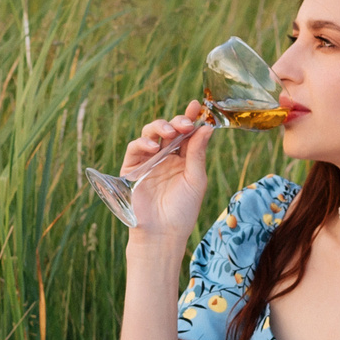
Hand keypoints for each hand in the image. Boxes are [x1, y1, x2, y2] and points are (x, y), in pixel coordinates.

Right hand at [117, 103, 213, 240]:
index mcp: (184, 159)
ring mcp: (149, 162)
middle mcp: (166, 157)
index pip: (187, 134)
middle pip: (168, 130)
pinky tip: (153, 146)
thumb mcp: (196, 179)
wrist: (163, 233)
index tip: (197, 105)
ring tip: (169, 131)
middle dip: (176, 122)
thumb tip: (206, 128)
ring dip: (159, 127)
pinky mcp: (133, 169)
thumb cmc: (183, 210)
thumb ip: (197, 153)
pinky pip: (135, 148)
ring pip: (150, 134)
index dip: (190, 118)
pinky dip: (143, 143)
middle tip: (184, 124)